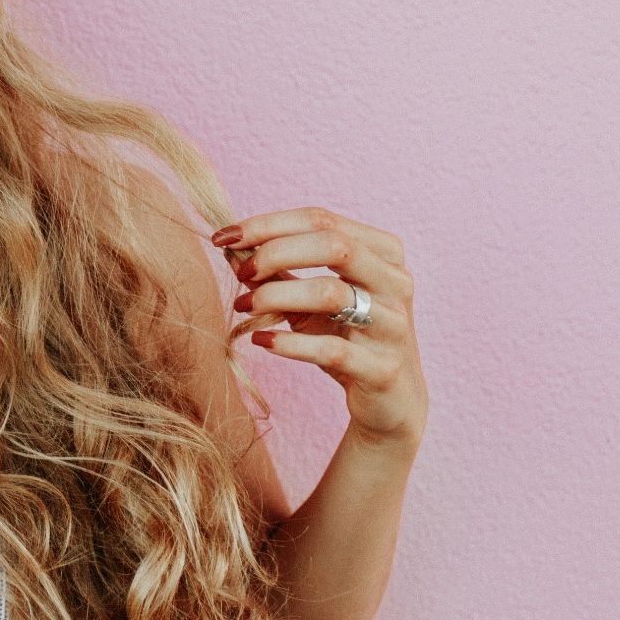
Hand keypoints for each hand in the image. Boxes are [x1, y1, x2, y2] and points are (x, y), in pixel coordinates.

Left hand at [214, 207, 427, 448]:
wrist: (389, 400)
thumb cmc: (345, 337)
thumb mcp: (309, 300)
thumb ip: (276, 272)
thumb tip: (230, 248)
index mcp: (382, 252)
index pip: (321, 219)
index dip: (267, 224)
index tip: (224, 237)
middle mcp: (395, 282)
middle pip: (334, 245)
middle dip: (275, 253)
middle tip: (240, 274)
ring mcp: (394, 325)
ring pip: (332, 294)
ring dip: (275, 296)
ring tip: (243, 306)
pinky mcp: (383, 369)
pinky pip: (332, 349)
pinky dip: (290, 343)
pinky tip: (262, 341)